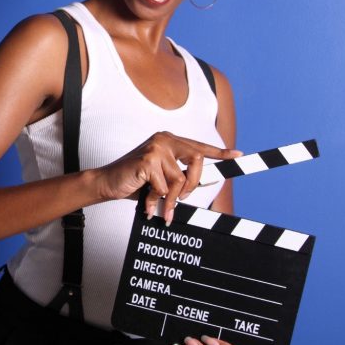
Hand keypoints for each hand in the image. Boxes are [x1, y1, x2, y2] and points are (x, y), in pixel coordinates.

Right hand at [91, 131, 240, 223]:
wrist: (107, 183)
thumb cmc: (135, 182)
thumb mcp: (162, 179)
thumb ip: (181, 177)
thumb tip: (207, 181)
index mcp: (169, 141)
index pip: (198, 146)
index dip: (219, 152)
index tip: (237, 155)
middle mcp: (164, 139)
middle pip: (197, 159)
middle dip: (193, 183)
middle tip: (182, 197)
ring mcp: (155, 148)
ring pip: (180, 179)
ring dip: (170, 198)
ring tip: (158, 205)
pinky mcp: (147, 160)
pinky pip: (165, 187)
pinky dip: (156, 199)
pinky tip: (147, 202)